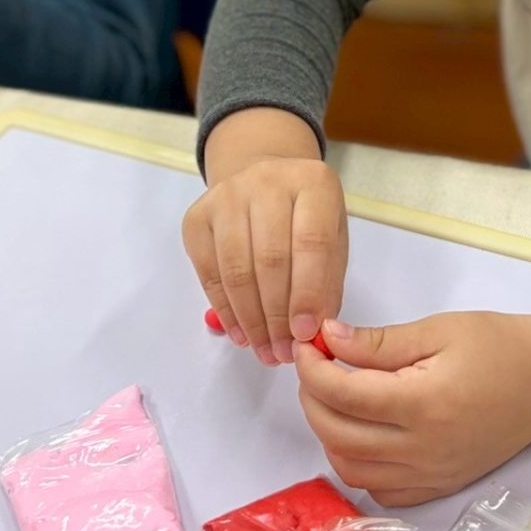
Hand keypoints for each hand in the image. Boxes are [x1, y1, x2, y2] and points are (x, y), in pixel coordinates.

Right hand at [185, 110, 346, 366]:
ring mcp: (226, 196)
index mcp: (313, 182)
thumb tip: (314, 334)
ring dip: (250, 320)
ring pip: (236, 269)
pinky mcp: (197, 217)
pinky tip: (241, 333)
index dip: (308, 293)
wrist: (260, 177)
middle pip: (269, 259)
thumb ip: (327, 282)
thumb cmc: (305, 218)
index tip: (306, 334)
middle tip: (283, 353)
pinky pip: (209, 272)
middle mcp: (267, 181)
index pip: (311, 243)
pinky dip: (225, 310)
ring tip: (264, 351)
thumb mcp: (333, 240)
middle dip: (277, 316)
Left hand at [294, 309, 530, 507]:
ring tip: (335, 399)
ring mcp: (432, 474)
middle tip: (317, 367)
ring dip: (329, 435)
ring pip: (352, 470)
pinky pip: (382, 491)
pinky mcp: (440, 486)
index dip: (312, 368)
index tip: (308, 344)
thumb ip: (377, 342)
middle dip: (312, 399)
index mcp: (423, 404)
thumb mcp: (438, 330)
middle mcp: (424, 449)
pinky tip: (362, 433)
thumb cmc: (500, 345)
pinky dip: (359, 466)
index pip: (342, 395)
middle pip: (338, 435)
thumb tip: (326, 338)